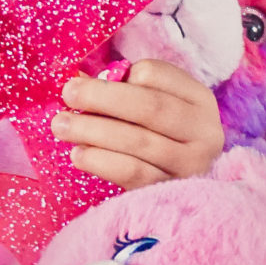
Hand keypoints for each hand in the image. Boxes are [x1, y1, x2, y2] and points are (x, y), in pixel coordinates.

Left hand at [53, 59, 223, 189]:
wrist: (186, 190)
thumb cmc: (161, 135)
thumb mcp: (158, 105)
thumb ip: (126, 90)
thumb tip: (80, 81)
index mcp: (201, 100)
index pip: (158, 76)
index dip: (124, 74)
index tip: (95, 77)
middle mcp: (205, 132)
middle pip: (150, 107)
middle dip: (102, 98)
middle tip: (69, 94)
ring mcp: (191, 165)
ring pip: (138, 141)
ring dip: (93, 130)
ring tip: (61, 125)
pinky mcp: (170, 190)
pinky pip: (132, 173)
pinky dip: (100, 161)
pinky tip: (78, 154)